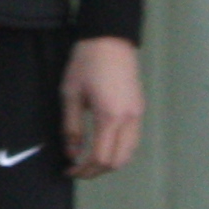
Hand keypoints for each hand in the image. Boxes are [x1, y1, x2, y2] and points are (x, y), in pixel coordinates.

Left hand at [62, 36, 145, 177]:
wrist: (110, 37)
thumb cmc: (87, 62)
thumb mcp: (71, 94)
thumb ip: (71, 127)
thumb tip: (72, 153)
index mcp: (110, 117)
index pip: (100, 157)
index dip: (84, 170)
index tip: (69, 171)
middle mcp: (129, 119)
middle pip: (118, 161)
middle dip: (97, 171)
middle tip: (78, 169)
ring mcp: (138, 114)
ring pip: (129, 153)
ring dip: (110, 162)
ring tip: (90, 160)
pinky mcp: (139, 108)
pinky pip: (132, 140)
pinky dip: (119, 150)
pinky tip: (103, 145)